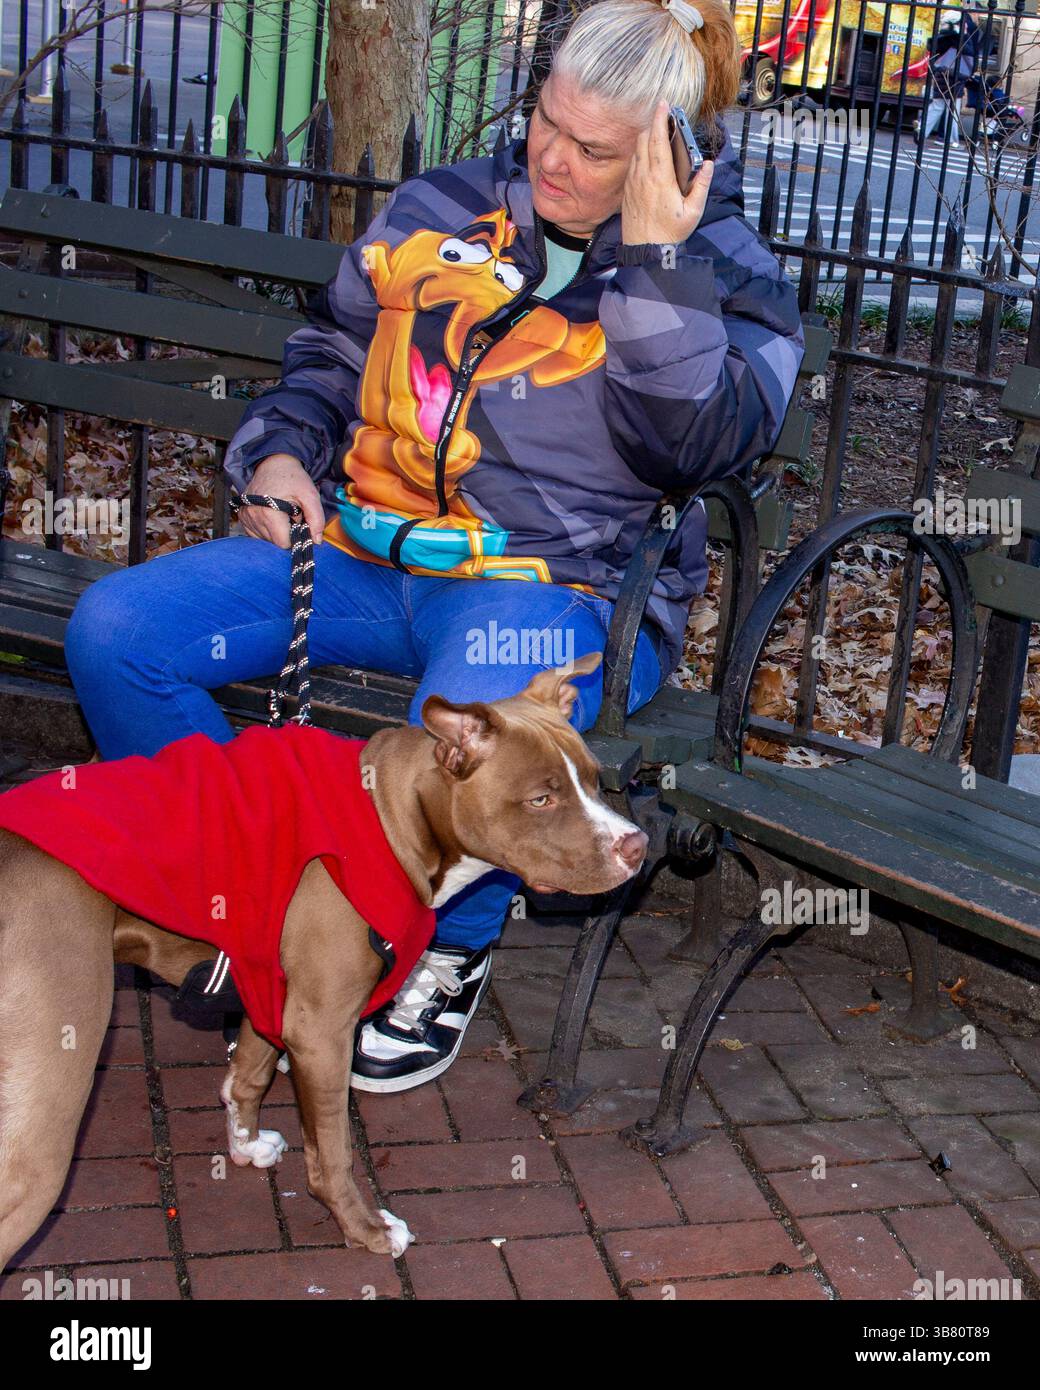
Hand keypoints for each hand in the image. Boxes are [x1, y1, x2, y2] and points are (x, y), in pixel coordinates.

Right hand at [238, 454, 325, 547]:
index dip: (294, 536)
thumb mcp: (310, 495)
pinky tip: (271, 515)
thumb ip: (316, 519)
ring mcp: (245, 517)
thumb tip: (316, 541)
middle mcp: (253, 517)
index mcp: (269, 514)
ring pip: (265, 539)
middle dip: (286, 532)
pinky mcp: (242, 517)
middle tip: (290, 514)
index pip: (283, 543)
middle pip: (274, 542)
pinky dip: (266, 529)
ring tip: (280, 513)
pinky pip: (256, 534)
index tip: (298, 520)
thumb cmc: (292, 478)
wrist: (273, 463)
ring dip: (276, 530)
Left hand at [621, 98, 714, 247]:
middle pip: (644, 139)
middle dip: (654, 124)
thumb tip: (708, 165)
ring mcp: (632, 182)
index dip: (660, 118)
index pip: (657, 139)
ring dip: (646, 138)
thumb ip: (701, 186)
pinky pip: (632, 163)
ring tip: (659, 134)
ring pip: (636, 150)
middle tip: (665, 117)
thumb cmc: (669, 234)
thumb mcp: (693, 212)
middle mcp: (643, 176)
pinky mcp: (627, 190)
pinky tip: (650, 156)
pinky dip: (641, 153)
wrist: (644, 252)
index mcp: (660, 178)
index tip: (663, 104)